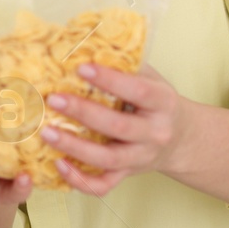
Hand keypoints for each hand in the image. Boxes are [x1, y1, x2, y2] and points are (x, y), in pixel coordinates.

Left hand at [41, 62, 192, 196]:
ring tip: (46, 132)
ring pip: (108, 160)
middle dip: (84, 113)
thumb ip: (124, 64)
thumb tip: (81, 42)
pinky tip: (58, 165)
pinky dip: (80, 180)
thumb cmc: (156, 101)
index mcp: (163, 103)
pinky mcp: (128, 176)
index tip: (81, 67)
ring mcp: (141, 158)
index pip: (138, 91)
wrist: (182, 139)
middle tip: (53, 99)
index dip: (109, 80)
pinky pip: (103, 185)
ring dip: (75, 147)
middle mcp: (155, 133)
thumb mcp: (150, 77)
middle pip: (119, 127)